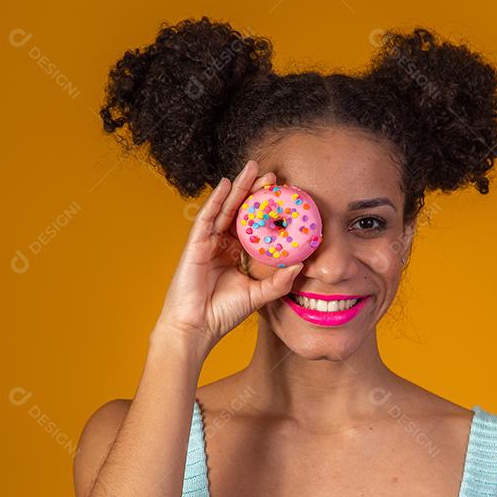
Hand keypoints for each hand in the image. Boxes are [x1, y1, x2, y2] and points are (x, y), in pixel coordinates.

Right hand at [152, 159, 303, 357]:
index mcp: (238, 254)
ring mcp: (208, 242)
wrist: (197, 327)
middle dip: (255, 191)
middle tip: (273, 175)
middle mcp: (223, 244)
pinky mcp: (196, 243)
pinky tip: (226, 183)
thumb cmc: (223, 313)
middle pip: (241, 211)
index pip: (255, 226)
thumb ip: (279, 282)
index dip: (268, 210)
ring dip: (239, 187)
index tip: (286, 196)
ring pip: (225, 208)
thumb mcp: (258, 295)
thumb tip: (301, 265)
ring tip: (252, 168)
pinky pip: (207, 217)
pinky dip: (216, 199)